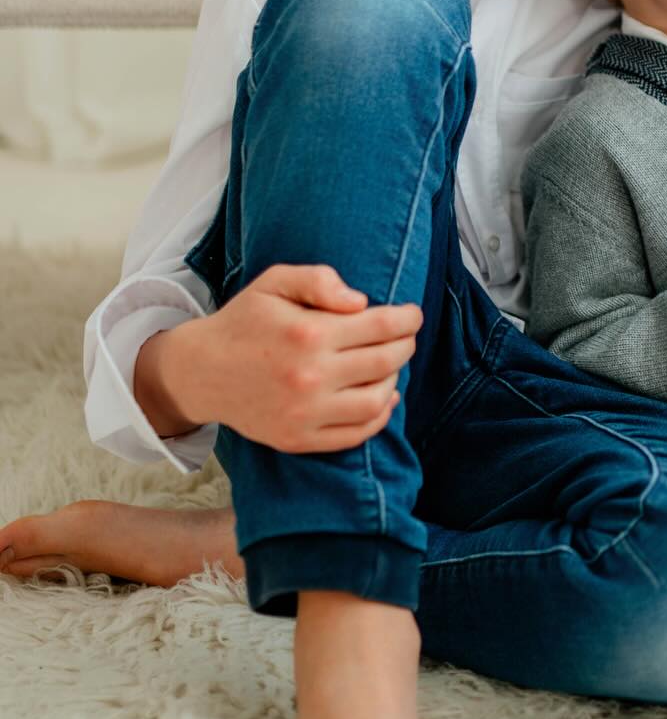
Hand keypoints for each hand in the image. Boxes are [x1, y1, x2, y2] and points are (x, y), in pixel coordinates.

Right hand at [179, 264, 423, 453]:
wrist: (201, 372)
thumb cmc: (244, 321)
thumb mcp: (275, 283)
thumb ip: (319, 280)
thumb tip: (362, 302)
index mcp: (308, 334)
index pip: (381, 327)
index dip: (407, 319)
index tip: (413, 315)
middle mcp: (310, 376)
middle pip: (386, 362)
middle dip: (406, 345)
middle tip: (406, 337)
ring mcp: (305, 413)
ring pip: (377, 400)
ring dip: (395, 379)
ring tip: (390, 364)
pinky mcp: (299, 439)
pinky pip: (356, 434)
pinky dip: (379, 416)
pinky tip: (383, 398)